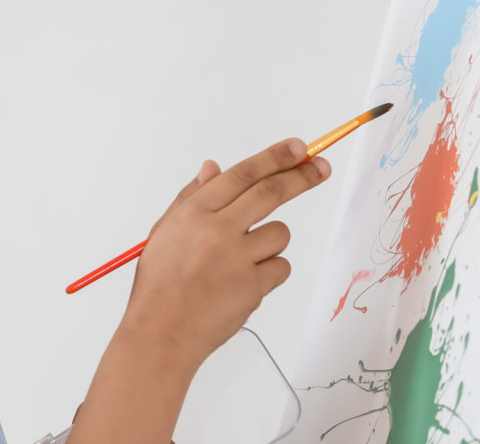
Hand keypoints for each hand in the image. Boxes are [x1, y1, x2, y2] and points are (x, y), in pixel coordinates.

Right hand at [122, 138, 330, 365]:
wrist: (161, 333)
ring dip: (271, 243)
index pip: (242, 175)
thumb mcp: (164, 234)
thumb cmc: (159, 286)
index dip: (274, 157)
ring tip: (243, 263)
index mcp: (193, 214)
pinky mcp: (253, 286)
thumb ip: (190, 198)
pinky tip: (244, 284)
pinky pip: (280, 268)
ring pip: (280, 235)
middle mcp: (216, 230)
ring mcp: (237, 258)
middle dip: (301, 176)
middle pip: (271, 192)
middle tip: (320, 167)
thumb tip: (213, 168)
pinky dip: (269, 273)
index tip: (298, 147)